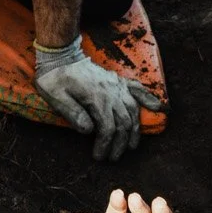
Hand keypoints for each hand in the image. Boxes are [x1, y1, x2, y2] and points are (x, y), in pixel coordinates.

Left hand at [34, 38, 165, 161]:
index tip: (99, 157)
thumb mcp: (55, 96)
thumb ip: (72, 113)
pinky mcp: (117, 80)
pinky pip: (137, 89)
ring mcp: (116, 85)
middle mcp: (111, 91)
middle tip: (114, 157)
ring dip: (134, 130)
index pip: (107, 127)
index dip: (105, 144)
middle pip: (123, 122)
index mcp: (96, 96)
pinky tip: (156, 107)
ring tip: (131, 145)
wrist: (60, 55)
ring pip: (133, 110)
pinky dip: (148, 99)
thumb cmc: (54, 78)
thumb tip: (88, 130)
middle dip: (120, 143)